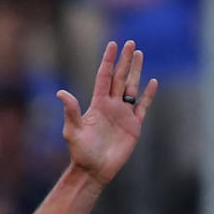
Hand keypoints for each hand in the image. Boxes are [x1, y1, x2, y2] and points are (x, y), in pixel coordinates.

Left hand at [56, 40, 157, 187]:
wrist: (94, 171)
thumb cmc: (81, 153)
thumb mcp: (73, 131)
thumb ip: (71, 111)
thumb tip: (61, 93)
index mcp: (98, 104)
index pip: (104, 77)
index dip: (108, 61)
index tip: (113, 45)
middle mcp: (111, 106)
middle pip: (120, 77)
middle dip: (125, 60)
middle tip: (131, 42)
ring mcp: (123, 114)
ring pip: (132, 88)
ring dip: (136, 71)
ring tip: (140, 54)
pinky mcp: (133, 126)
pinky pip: (143, 106)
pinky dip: (148, 95)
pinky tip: (153, 82)